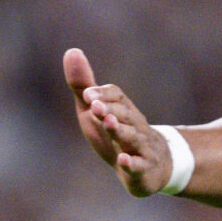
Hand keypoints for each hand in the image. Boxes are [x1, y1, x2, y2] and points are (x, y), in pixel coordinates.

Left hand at [64, 48, 172, 196]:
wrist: (151, 167)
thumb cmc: (117, 133)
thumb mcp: (95, 110)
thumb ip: (83, 85)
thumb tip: (71, 50)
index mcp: (122, 109)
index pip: (117, 96)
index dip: (103, 94)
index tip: (87, 94)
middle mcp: (134, 125)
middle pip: (125, 114)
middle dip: (110, 109)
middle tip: (94, 106)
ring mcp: (141, 147)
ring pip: (133, 137)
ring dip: (120, 130)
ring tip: (108, 123)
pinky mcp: (143, 170)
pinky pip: (139, 166)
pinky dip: (132, 163)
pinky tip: (123, 160)